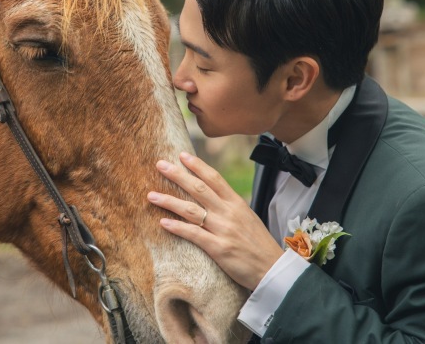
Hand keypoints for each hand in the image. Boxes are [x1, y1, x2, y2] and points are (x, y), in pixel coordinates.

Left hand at [147, 151, 282, 289]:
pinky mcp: (219, 249)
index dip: (197, 165)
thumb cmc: (258, 245)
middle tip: (160, 164)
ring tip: (151, 195)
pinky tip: (163, 222)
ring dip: (169, 201)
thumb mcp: (247, 218)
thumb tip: (213, 197)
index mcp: (236, 203)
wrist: (273, 269)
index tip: (182, 154)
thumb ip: (230, 207)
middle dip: (177, 175)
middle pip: (199, 188)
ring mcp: (223, 230)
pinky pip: (194, 234)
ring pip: (191, 210)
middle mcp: (228, 213)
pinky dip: (177, 227)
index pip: (214, 178)